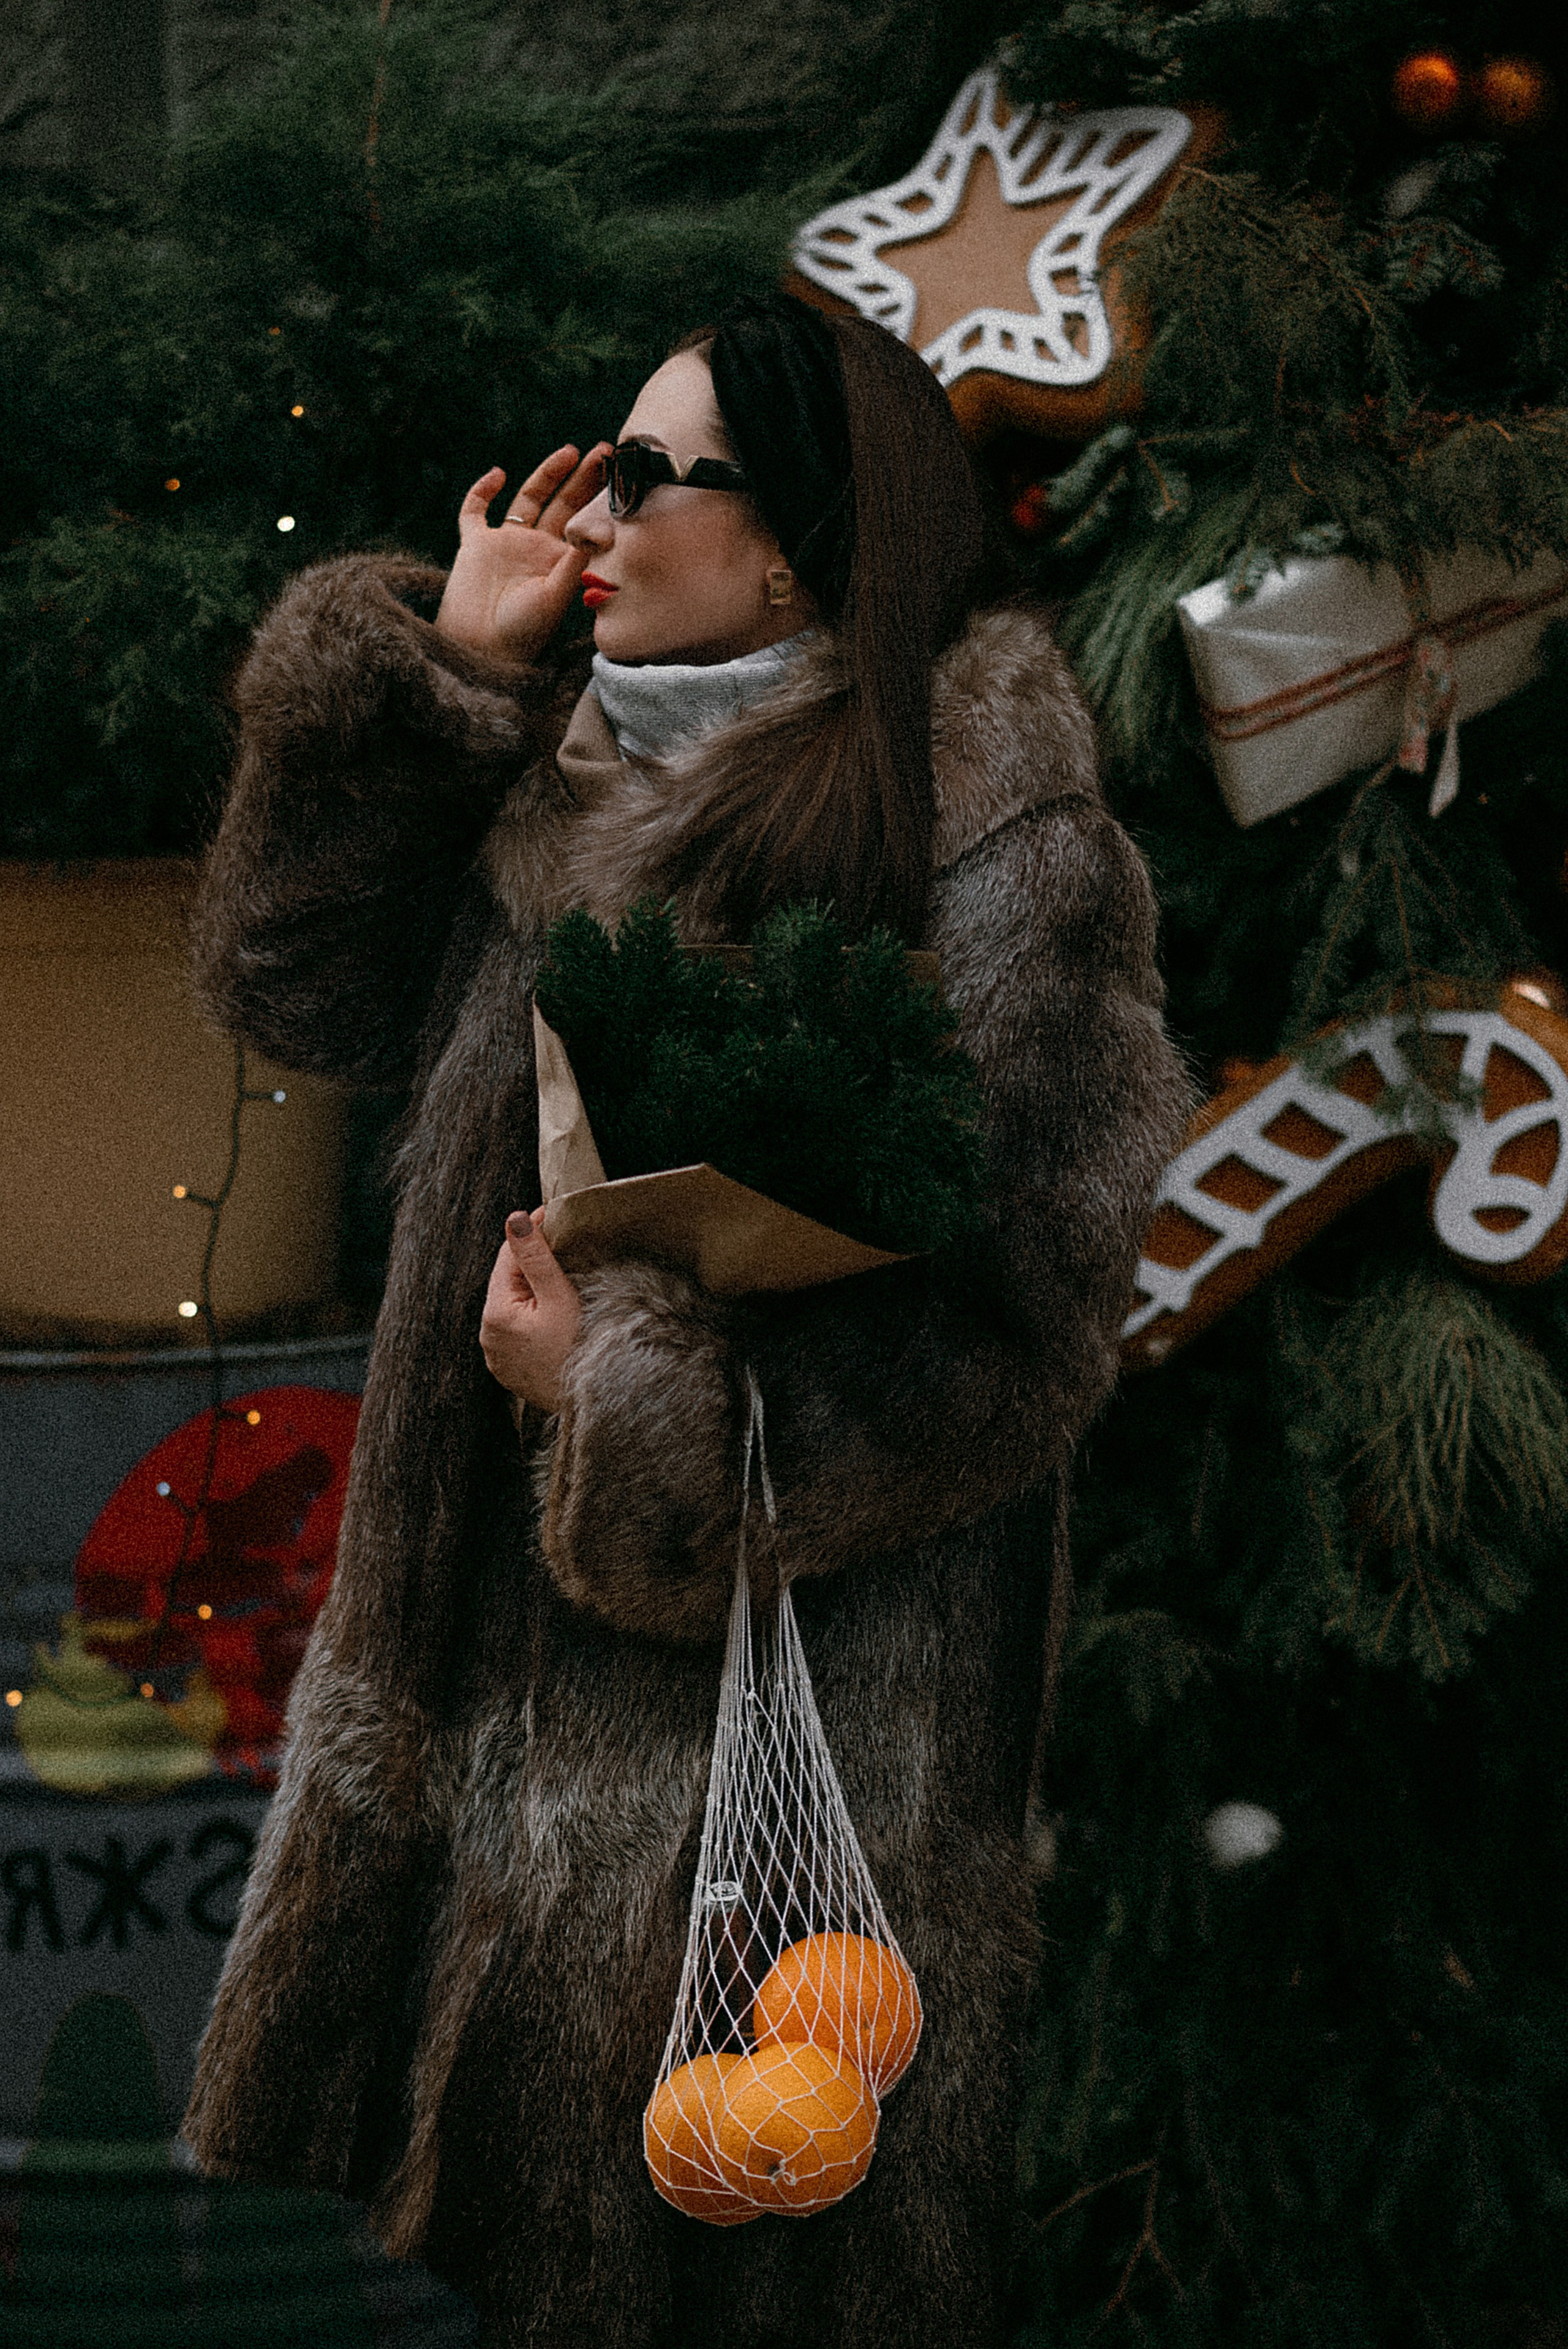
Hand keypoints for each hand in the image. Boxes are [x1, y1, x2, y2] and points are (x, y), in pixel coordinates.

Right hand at [435, 444, 609, 666]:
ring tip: (570, 452)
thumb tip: (598, 530)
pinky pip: (474, 511)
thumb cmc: (523, 633)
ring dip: (547, 475)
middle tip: (605, 451)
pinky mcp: (475, 545)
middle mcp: (536, 548)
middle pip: (562, 503)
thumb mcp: (555, 596)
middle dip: (583, 478)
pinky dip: (482, 491)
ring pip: (527, 499)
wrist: (481, 651)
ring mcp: (505, 543)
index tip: (620, 475)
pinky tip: (497, 474)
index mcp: (559, 562)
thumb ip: (574, 563)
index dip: (599, 498)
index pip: (584, 522)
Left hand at [479, 1206, 583, 1414]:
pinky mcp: (509, 1369)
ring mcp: (497, 1356)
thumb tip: (515, 1218)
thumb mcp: (560, 1298)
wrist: (594, 1403)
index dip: (531, 1231)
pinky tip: (552, 1309)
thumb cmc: (580, 1351)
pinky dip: (531, 1313)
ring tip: (559, 1270)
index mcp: (496, 1314)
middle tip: (561, 1237)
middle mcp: (488, 1336)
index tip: (553, 1212)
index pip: (508, 1257)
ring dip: (531, 1286)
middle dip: (531, 1259)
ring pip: (512, 1305)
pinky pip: (516, 1329)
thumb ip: (536, 1257)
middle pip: (508, 1281)